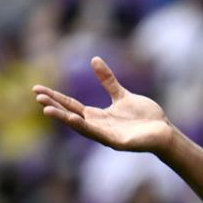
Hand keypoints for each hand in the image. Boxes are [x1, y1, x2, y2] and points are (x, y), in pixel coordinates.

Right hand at [33, 57, 173, 152]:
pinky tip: (73, 119)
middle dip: (54, 107)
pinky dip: (85, 127)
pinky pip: (98, 134)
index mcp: (98, 116)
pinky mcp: (118, 143)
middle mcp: (98, 126)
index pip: (71, 105)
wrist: (165, 132)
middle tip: (37, 97)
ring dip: (64, 118)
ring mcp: (106, 136)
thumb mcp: (122, 95)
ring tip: (47, 110)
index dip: (55, 98)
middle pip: (71, 115)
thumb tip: (93, 59)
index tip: (37, 90)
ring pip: (80, 127)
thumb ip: (107, 81)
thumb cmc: (145, 117)